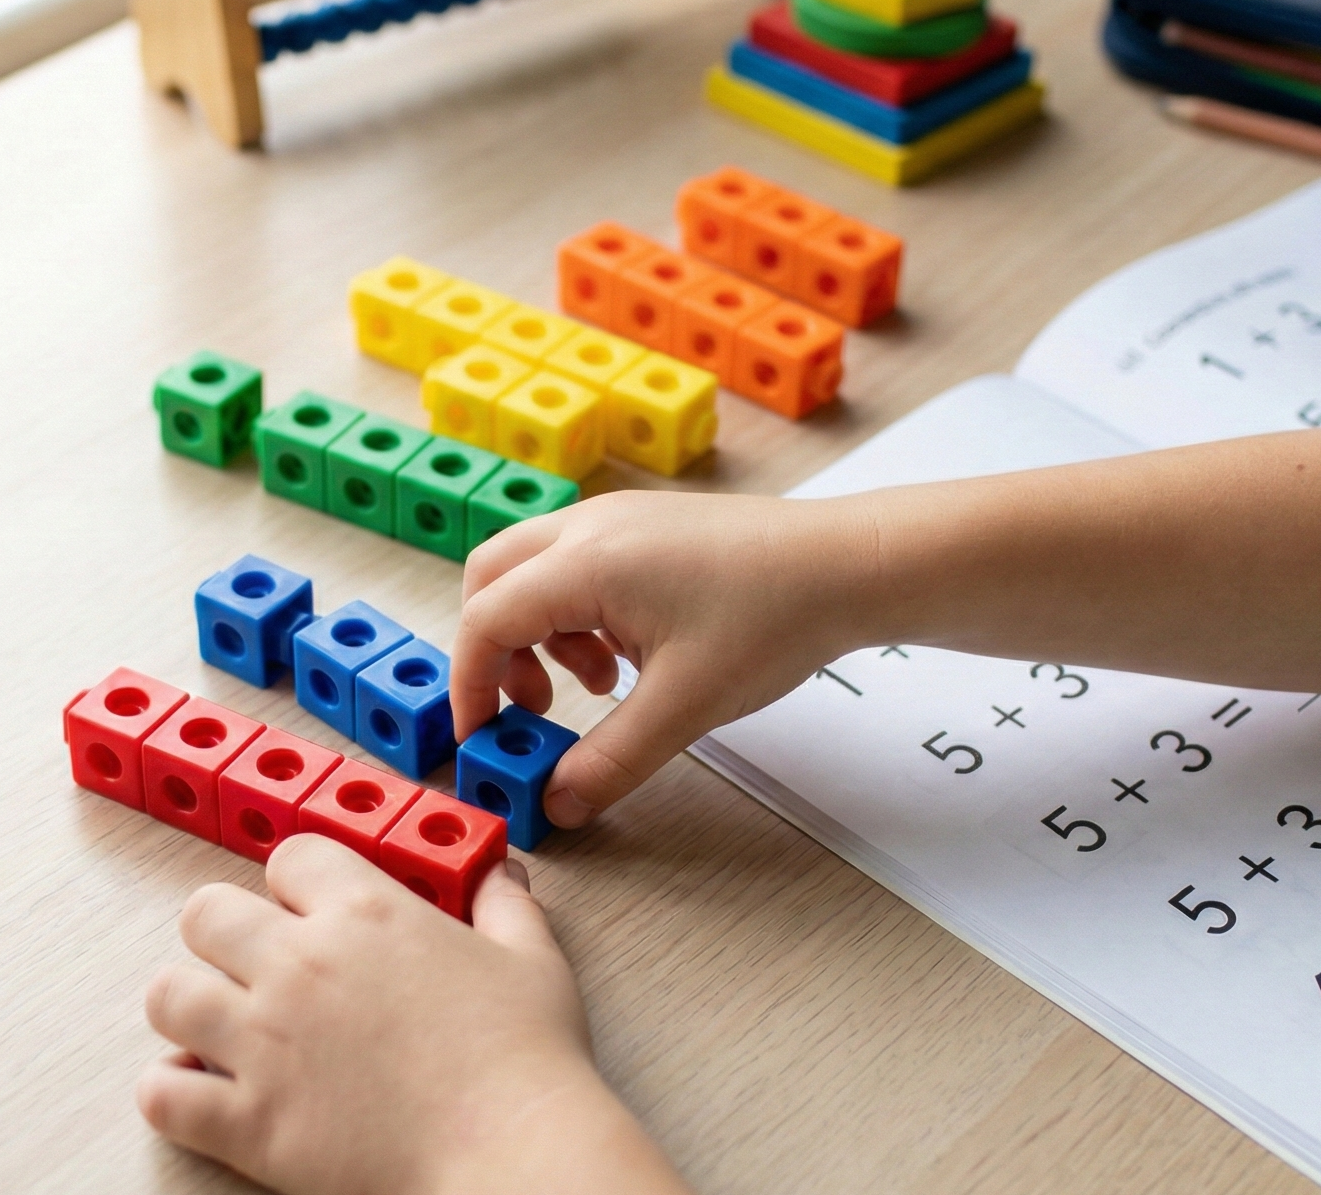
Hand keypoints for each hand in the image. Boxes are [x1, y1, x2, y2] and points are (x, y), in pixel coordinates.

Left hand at [138, 836, 682, 1194]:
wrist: (513, 1154)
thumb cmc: (526, 1063)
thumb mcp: (531, 960)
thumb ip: (505, 906)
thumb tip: (501, 874)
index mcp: (367, 913)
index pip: (290, 858)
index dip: (297, 884)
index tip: (310, 911)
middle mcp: (301, 965)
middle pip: (205, 913)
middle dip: (224, 936)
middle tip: (253, 968)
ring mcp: (265, 1043)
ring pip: (168, 995)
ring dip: (190, 1009)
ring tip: (221, 1031)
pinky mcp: (249, 1120)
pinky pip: (161, 1093)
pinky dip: (172, 1093)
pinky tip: (204, 1094)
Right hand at [450, 491, 875, 828]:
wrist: (848, 565)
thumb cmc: (775, 616)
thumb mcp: (684, 707)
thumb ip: (610, 760)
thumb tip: (559, 802)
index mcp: (585, 561)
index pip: (484, 621)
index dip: (471, 686)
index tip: (482, 738)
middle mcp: (589, 526)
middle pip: (491, 581)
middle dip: (494, 651)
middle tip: (531, 709)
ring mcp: (618, 519)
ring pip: (533, 572)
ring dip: (540, 635)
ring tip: (598, 687)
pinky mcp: (646, 527)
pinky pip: (576, 566)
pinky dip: (577, 615)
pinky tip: (628, 659)